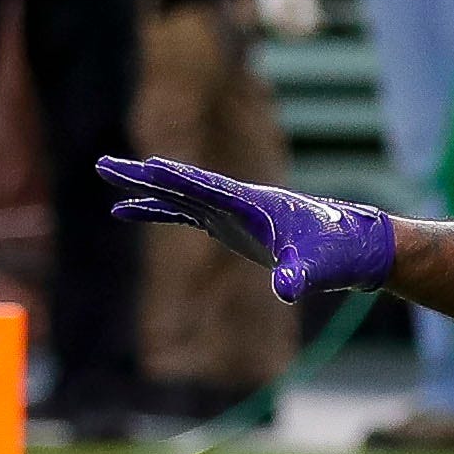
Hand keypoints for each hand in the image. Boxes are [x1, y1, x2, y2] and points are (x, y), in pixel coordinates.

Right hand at [98, 154, 397, 301]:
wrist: (351, 246)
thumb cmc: (337, 253)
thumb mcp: (319, 269)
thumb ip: (301, 276)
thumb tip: (287, 290)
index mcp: (254, 204)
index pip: (209, 189)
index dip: (179, 180)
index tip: (148, 167)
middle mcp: (237, 201)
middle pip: (182, 184)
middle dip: (142, 176)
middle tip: (102, 164)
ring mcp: (231, 210)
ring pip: (178, 194)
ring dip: (143, 188)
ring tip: (105, 177)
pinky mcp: (229, 223)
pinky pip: (184, 212)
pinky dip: (157, 209)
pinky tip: (128, 211)